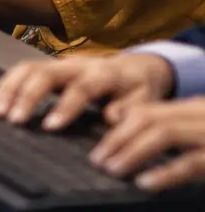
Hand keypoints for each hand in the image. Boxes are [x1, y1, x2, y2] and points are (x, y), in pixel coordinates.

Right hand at [0, 54, 175, 129]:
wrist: (134, 66)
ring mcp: (58, 63)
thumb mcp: (145, 98)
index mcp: (103, 74)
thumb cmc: (137, 87)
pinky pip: (22, 70)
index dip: (65, 106)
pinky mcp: (48, 66)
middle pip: (45, 73)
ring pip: (28, 68)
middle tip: (13, 119)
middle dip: (26, 96)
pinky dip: (5, 84)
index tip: (50, 126)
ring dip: (10, 89)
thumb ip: (130, 108)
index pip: (81, 88)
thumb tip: (112, 118)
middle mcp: (76, 65)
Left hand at [90, 97, 204, 190]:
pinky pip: (189, 163)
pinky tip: (143, 182)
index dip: (117, 128)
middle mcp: (199, 115)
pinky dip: (164, 173)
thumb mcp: (196, 130)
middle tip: (97, 160)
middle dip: (117, 139)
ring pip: (163, 134)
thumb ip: (168, 129)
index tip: (100, 147)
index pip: (146, 111)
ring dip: (132, 152)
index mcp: (192, 108)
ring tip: (112, 169)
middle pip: (149, 118)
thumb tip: (122, 131)